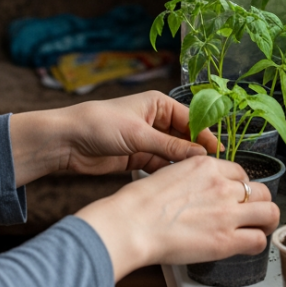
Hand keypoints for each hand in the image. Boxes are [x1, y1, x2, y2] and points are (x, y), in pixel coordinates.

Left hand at [8, 91, 220, 185]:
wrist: (66, 142)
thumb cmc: (99, 125)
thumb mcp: (139, 135)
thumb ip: (170, 147)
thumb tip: (200, 155)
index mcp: (157, 104)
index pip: (190, 119)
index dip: (205, 134)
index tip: (219, 151)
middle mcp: (155, 120)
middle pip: (185, 137)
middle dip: (197, 151)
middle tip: (213, 169)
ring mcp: (147, 140)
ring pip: (174, 153)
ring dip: (183, 164)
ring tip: (199, 178)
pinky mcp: (137, 158)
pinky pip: (161, 165)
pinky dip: (169, 173)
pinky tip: (178, 182)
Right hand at [75, 155, 279, 280]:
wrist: (132, 224)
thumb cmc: (139, 203)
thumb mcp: (169, 173)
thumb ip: (192, 179)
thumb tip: (198, 190)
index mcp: (206, 166)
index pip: (239, 172)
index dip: (239, 187)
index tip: (235, 197)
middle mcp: (222, 185)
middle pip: (260, 190)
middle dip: (258, 202)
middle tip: (252, 214)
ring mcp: (227, 212)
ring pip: (269, 212)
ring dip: (266, 221)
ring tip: (259, 228)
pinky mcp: (226, 239)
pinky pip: (258, 239)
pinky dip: (256, 243)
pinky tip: (246, 245)